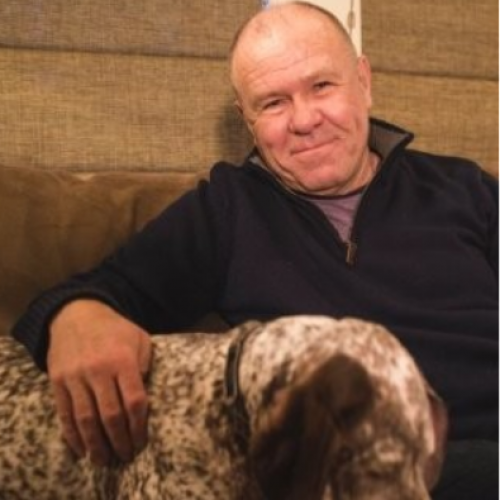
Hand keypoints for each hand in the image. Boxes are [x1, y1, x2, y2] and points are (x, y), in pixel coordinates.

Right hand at [47, 299, 151, 465]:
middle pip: (111, 415)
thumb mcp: (140, 338)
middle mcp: (98, 369)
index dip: (139, 426)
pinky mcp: (58, 381)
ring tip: (105, 460)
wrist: (76, 314)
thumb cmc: (116, 329)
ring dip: (96, 444)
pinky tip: (82, 448)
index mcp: (123, 360)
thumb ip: (145, 365)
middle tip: (126, 456)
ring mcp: (75, 376)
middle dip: (120, 441)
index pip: (135, 401)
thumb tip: (143, 398)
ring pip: (86, 419)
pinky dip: (73, 435)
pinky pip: (65, 414)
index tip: (142, 441)